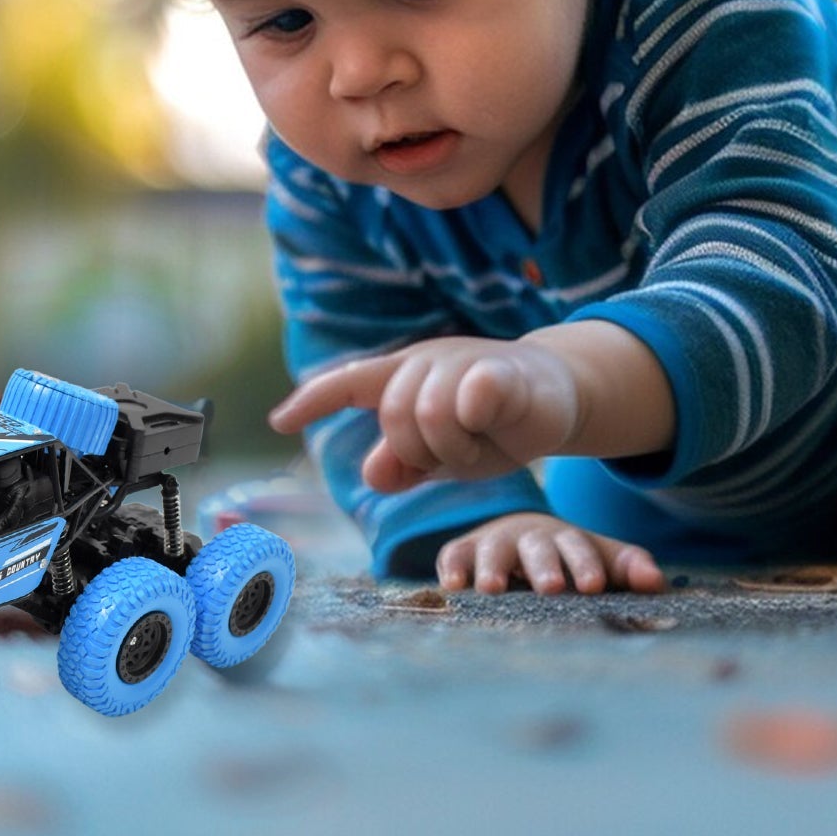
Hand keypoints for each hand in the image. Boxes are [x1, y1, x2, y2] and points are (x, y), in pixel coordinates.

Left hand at [268, 336, 582, 492]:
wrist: (557, 397)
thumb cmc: (492, 425)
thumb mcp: (443, 453)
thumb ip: (406, 464)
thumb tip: (373, 474)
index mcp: (404, 377)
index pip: (349, 383)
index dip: (313, 401)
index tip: (279, 422)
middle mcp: (426, 362)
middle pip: (393, 415)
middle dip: (420, 453)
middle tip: (455, 459)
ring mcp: (463, 361)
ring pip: (429, 415)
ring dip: (454, 450)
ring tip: (476, 448)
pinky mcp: (501, 370)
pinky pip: (470, 396)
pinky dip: (473, 418)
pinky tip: (489, 420)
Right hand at [437, 512, 666, 594]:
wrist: (520, 532)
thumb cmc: (568, 557)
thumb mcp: (599, 557)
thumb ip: (627, 566)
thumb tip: (656, 582)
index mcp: (567, 539)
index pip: (579, 547)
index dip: (585, 565)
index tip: (593, 586)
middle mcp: (530, 537)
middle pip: (538, 548)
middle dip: (544, 566)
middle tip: (551, 587)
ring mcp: (495, 542)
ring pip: (494, 550)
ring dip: (493, 567)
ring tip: (492, 589)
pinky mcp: (465, 550)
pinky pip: (454, 555)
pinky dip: (452, 567)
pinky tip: (451, 587)